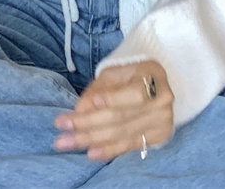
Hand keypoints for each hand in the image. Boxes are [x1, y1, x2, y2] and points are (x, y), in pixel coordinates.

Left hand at [53, 60, 173, 161]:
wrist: (155, 84)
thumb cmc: (130, 75)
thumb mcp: (113, 73)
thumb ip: (97, 89)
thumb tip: (79, 109)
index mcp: (153, 75)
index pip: (133, 94)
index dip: (110, 101)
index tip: (82, 107)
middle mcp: (163, 100)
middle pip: (121, 117)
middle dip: (87, 124)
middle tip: (61, 128)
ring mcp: (163, 121)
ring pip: (122, 134)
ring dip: (92, 139)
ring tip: (68, 142)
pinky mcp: (158, 137)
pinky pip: (129, 145)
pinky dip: (108, 150)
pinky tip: (91, 153)